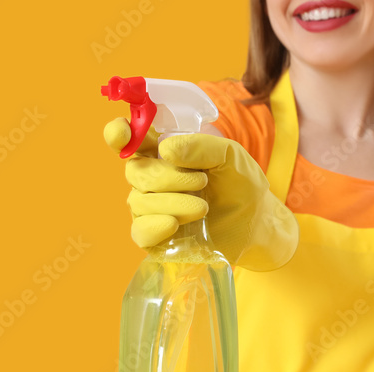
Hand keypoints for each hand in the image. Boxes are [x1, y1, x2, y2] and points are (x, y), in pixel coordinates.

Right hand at [103, 118, 297, 270]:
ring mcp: (150, 208)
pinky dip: (155, 226)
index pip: (127, 138)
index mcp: (161, 152)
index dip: (118, 133)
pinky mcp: (156, 237)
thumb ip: (200, 146)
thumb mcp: (229, 155)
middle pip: (135, 172)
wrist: (256, 222)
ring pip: (139, 201)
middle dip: (168, 176)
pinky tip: (174, 224)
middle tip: (202, 182)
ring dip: (174, 202)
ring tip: (204, 207)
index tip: (124, 132)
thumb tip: (165, 150)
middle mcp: (149, 179)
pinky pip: (139, 231)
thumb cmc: (240, 183)